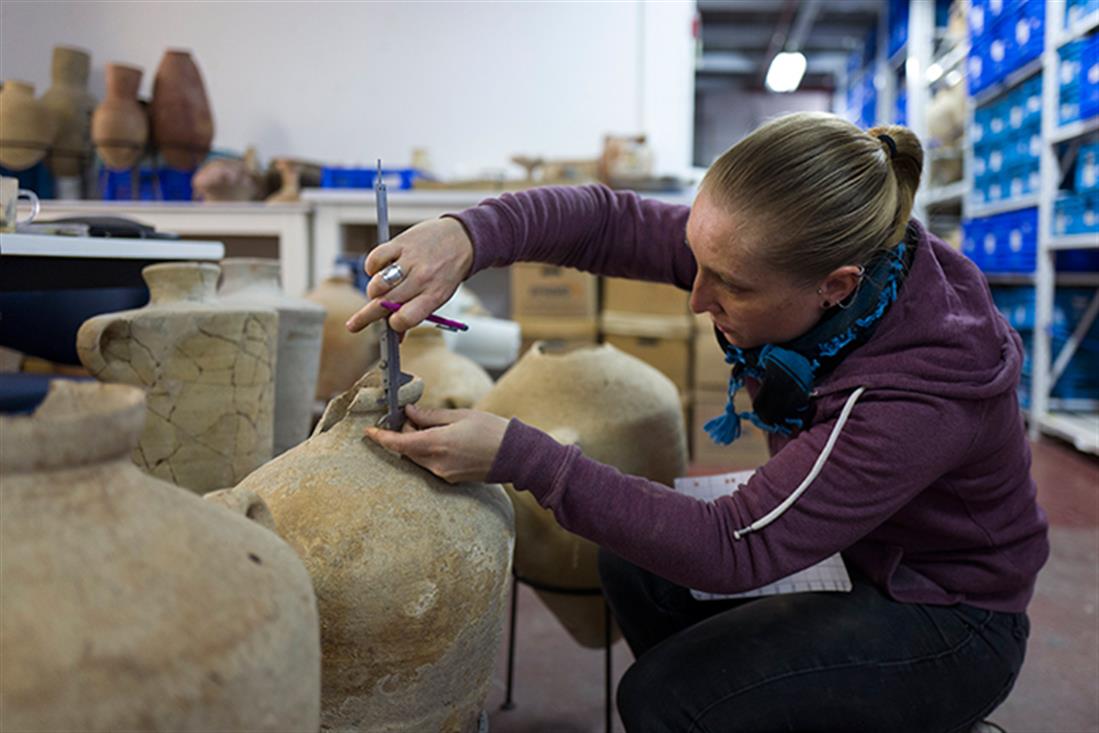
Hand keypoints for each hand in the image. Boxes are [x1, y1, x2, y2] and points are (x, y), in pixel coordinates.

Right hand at [345, 217, 474, 333]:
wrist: (461, 238)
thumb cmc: (447, 271)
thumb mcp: (439, 296)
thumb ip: (416, 314)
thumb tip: (397, 338)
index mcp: (433, 296)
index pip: (406, 318)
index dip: (394, 324)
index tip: (389, 323)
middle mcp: (422, 279)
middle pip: (386, 304)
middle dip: (368, 316)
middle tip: (354, 325)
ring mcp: (410, 261)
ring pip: (378, 283)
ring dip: (373, 291)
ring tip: (378, 290)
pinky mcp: (400, 244)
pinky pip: (375, 259)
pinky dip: (371, 267)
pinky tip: (378, 269)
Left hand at [364, 404, 508, 483]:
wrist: (517, 456)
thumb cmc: (492, 431)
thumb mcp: (460, 416)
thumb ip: (430, 415)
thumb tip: (409, 412)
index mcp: (437, 444)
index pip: (398, 443)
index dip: (380, 437)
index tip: (368, 431)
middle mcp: (436, 463)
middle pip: (406, 450)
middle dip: (403, 434)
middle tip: (414, 416)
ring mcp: (443, 474)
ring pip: (417, 457)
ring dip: (416, 443)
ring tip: (433, 426)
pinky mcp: (450, 479)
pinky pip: (430, 464)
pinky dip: (428, 451)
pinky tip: (444, 439)